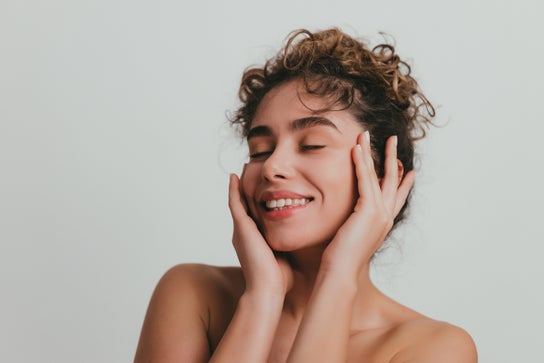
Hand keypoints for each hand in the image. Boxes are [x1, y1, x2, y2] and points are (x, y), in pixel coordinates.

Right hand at [228, 172, 292, 295]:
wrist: (268, 290)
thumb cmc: (278, 280)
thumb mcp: (284, 257)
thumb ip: (288, 248)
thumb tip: (302, 244)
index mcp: (253, 240)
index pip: (254, 215)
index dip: (256, 201)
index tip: (261, 188)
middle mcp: (243, 234)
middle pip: (244, 206)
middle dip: (246, 190)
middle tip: (248, 171)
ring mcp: (240, 230)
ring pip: (238, 202)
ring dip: (239, 186)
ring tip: (242, 169)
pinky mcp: (241, 228)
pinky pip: (234, 203)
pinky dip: (233, 190)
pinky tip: (234, 177)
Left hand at [320, 132, 414, 276]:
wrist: (341, 272)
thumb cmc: (341, 259)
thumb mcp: (353, 238)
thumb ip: (356, 226)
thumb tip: (350, 221)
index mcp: (383, 224)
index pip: (397, 197)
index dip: (404, 182)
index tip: (410, 170)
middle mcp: (386, 217)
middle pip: (394, 181)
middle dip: (392, 158)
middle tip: (391, 140)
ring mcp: (380, 213)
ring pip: (380, 176)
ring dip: (373, 153)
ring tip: (367, 134)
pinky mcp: (368, 211)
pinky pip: (365, 180)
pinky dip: (361, 163)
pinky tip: (356, 149)